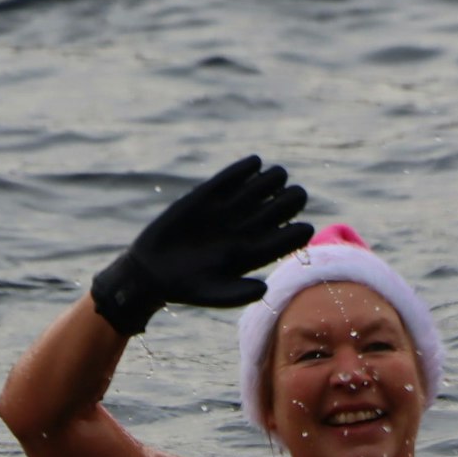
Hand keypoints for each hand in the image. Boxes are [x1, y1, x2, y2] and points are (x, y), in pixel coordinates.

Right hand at [91, 155, 311, 335]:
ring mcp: (228, 209)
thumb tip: (264, 290)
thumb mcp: (211, 293)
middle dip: (289, 201)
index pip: (284, 239)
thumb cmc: (186, 287)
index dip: (296, 233)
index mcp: (254, 252)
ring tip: (276, 176)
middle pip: (278, 209)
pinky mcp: (207, 195)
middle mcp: (246, 228)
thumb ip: (237, 293)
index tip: (305, 228)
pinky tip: (254, 163)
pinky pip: (230, 178)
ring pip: (259, 189)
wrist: (152, 271)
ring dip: (270, 181)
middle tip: (296, 196)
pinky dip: (242, 170)